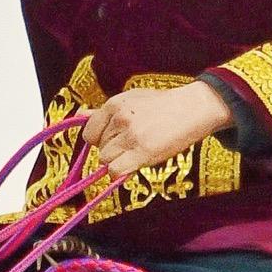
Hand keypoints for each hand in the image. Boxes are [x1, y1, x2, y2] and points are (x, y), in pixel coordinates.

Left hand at [84, 82, 233, 177]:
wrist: (192, 108)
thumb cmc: (163, 105)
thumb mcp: (131, 100)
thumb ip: (103, 111)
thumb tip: (78, 115)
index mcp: (114, 104)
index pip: (89, 132)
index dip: (100, 140)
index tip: (115, 139)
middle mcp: (119, 119)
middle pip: (99, 148)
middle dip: (113, 150)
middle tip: (133, 144)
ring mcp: (131, 135)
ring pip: (106, 159)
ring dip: (119, 160)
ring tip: (138, 151)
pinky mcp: (143, 151)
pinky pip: (115, 170)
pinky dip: (120, 172)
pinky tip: (133, 165)